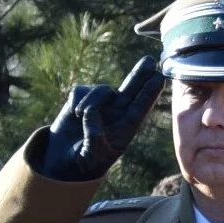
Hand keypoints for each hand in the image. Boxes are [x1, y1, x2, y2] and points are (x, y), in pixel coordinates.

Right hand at [36, 56, 162, 182]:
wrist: (64, 159)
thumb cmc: (84, 162)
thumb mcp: (91, 157)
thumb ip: (93, 138)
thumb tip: (91, 114)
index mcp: (126, 128)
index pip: (141, 107)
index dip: (149, 92)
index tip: (159, 78)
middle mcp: (117, 113)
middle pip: (131, 89)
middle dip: (140, 74)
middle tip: (150, 60)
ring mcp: (101, 105)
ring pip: (102, 90)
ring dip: (91, 100)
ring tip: (80, 116)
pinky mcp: (81, 99)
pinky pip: (82, 90)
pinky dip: (77, 100)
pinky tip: (74, 114)